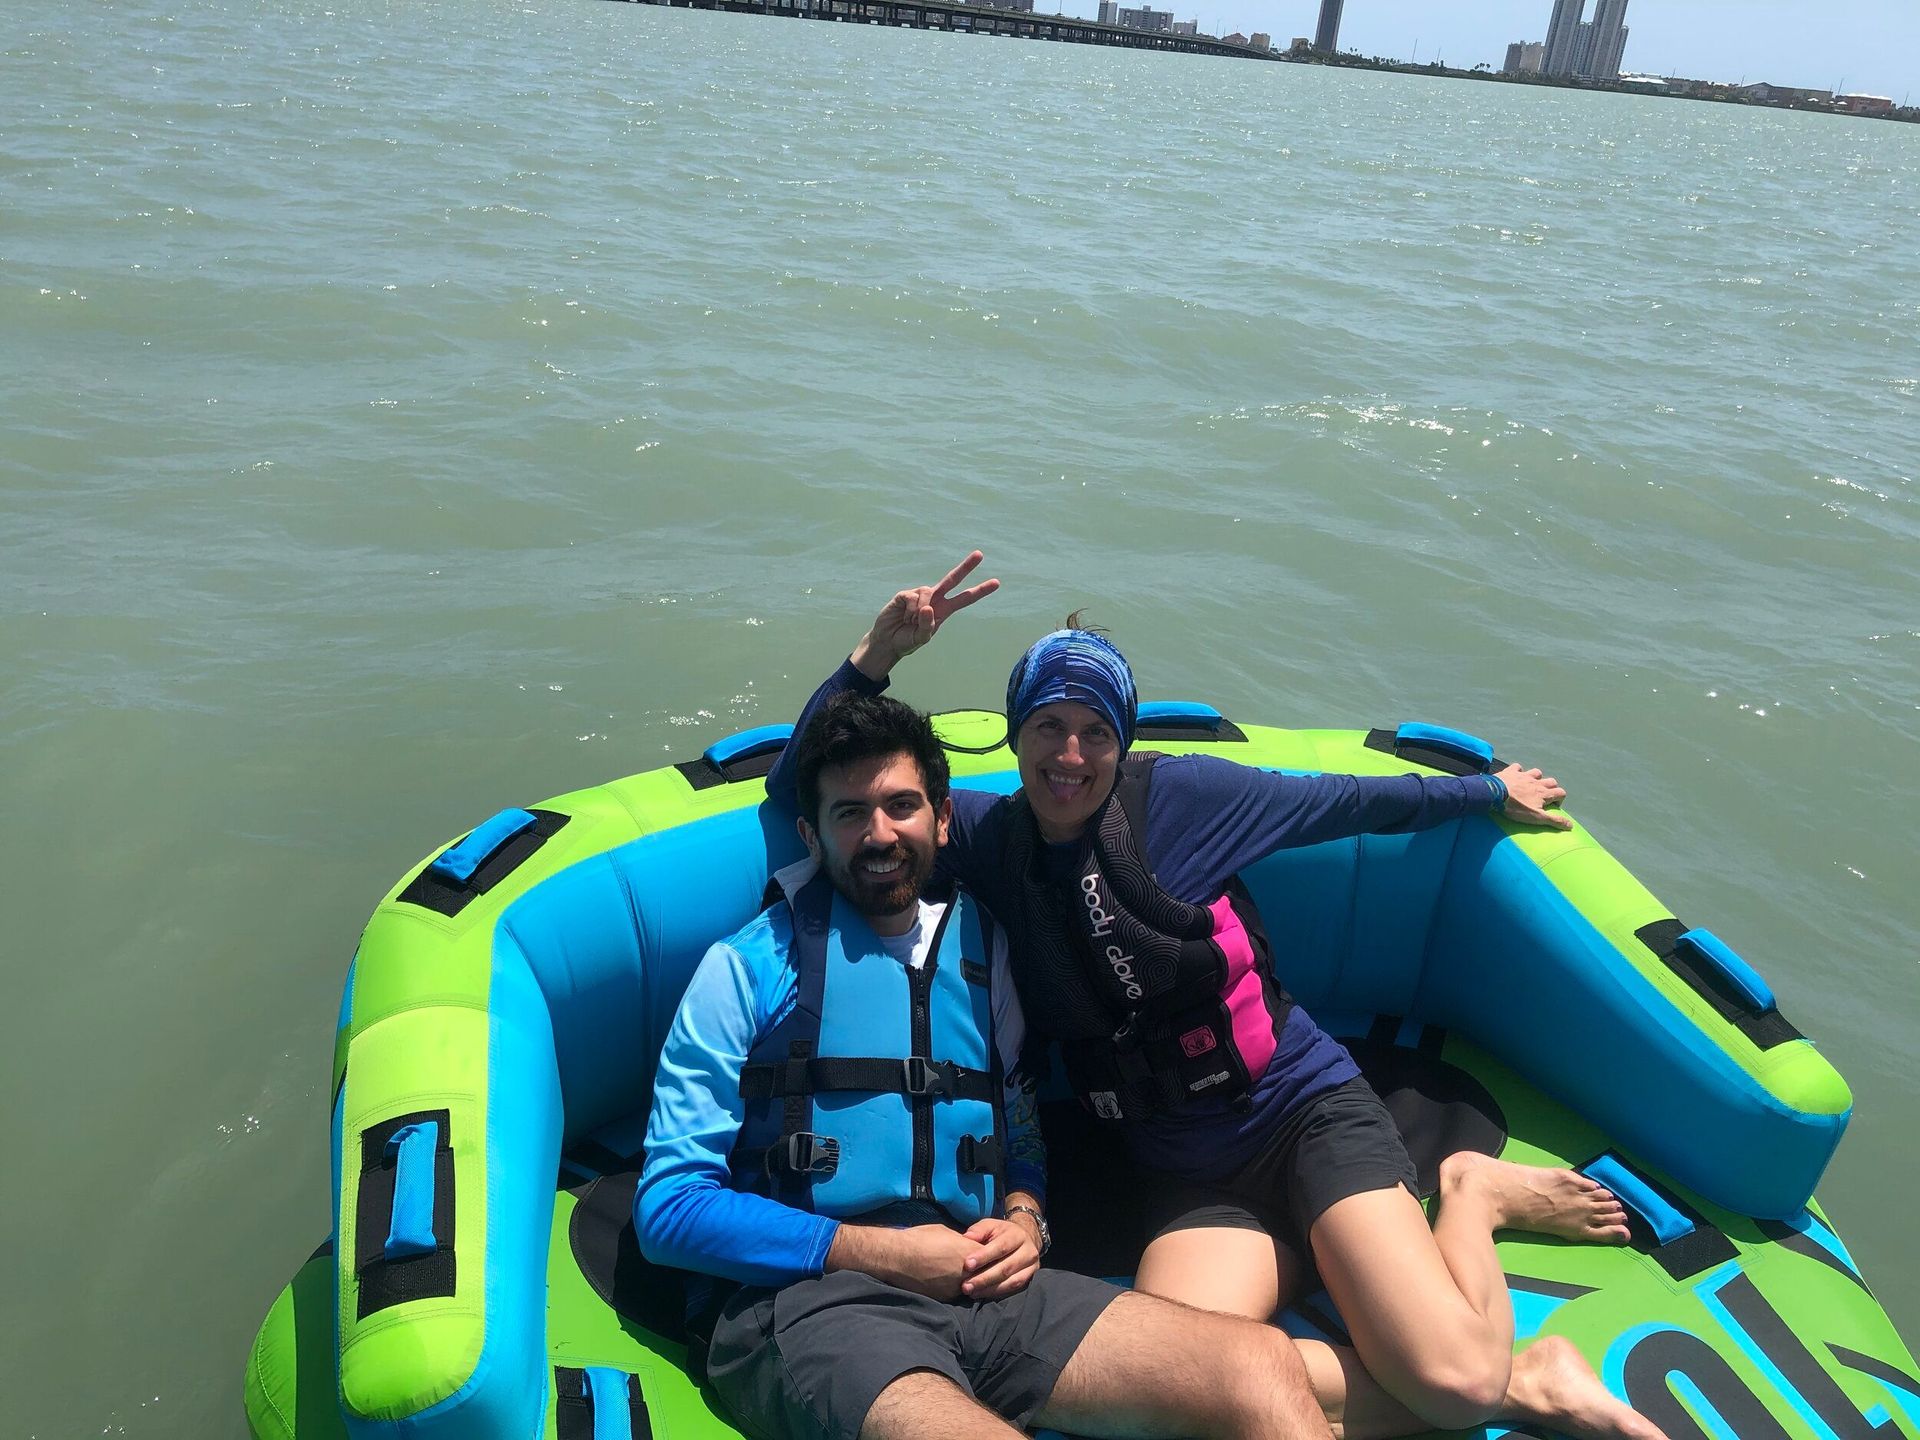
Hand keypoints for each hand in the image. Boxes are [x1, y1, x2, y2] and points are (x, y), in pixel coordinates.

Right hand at [827, 1222, 977, 1300]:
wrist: (898, 1257)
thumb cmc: (921, 1238)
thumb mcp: (947, 1233)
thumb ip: (963, 1243)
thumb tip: (968, 1246)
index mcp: (969, 1252)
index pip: (991, 1257)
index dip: (989, 1256)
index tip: (987, 1255)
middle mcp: (967, 1272)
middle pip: (984, 1274)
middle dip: (982, 1271)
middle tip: (975, 1268)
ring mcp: (956, 1287)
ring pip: (971, 1286)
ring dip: (969, 1282)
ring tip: (957, 1274)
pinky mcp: (945, 1297)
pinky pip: (955, 1293)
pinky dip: (954, 1288)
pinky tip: (944, 1281)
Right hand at [849, 551, 999, 681]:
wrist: (887, 641)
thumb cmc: (907, 640)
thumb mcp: (921, 639)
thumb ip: (928, 626)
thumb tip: (928, 607)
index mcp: (944, 610)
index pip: (965, 598)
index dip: (980, 591)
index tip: (996, 583)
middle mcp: (934, 599)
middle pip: (952, 579)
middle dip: (966, 567)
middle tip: (980, 554)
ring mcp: (920, 595)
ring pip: (928, 593)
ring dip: (920, 611)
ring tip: (911, 621)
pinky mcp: (904, 594)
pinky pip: (914, 597)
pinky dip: (911, 609)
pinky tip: (904, 616)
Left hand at [959, 1216, 1039, 1300]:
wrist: (1025, 1238)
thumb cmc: (1002, 1233)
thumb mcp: (991, 1226)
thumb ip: (978, 1231)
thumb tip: (966, 1238)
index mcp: (1017, 1235)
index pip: (1001, 1247)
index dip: (984, 1256)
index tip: (967, 1265)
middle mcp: (1028, 1251)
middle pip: (1006, 1268)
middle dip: (984, 1278)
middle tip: (966, 1285)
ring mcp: (1031, 1267)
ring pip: (1011, 1281)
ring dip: (989, 1289)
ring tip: (971, 1292)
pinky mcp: (1030, 1278)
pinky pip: (1013, 1289)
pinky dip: (996, 1293)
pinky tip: (982, 1293)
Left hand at [1495, 764, 1571, 830]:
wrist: (1495, 794)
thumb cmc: (1516, 808)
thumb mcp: (1536, 817)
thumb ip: (1553, 820)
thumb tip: (1570, 825)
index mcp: (1544, 793)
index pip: (1561, 792)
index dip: (1560, 799)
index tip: (1553, 806)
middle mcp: (1536, 782)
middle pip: (1551, 781)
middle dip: (1551, 788)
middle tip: (1544, 797)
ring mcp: (1524, 775)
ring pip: (1537, 772)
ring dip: (1537, 778)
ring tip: (1531, 786)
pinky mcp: (1511, 772)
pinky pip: (1517, 767)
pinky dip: (1518, 771)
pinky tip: (1515, 776)